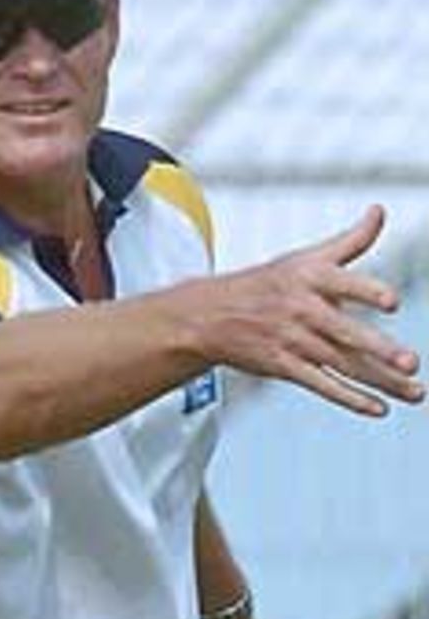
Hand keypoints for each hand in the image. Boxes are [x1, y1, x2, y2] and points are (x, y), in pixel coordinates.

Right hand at [186, 206, 422, 416]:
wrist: (209, 316)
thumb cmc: (267, 284)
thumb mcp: (305, 258)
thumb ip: (350, 240)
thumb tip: (379, 210)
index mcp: (310, 278)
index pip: (343, 284)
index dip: (367, 292)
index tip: (391, 303)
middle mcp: (302, 311)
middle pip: (346, 334)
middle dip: (379, 350)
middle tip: (411, 362)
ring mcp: (292, 342)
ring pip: (342, 365)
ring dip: (379, 381)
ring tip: (414, 391)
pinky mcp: (284, 367)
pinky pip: (321, 385)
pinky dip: (349, 398)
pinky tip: (378, 408)